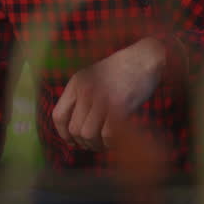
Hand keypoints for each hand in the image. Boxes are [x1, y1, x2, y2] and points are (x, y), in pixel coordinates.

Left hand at [52, 37, 166, 150]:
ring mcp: (102, 98)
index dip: (63, 134)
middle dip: (82, 143)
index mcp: (76, 83)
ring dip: (95, 145)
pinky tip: (114, 139)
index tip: (72, 141)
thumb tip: (74, 132)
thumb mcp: (93, 78)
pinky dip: (110, 142)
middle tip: (92, 145)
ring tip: (103, 144)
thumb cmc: (120, 71)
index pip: (59, 116)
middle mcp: (85, 90)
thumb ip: (81, 98)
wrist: (145, 58)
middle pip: (74, 129)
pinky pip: (108, 134)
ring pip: (88, 134)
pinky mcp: (120, 105)